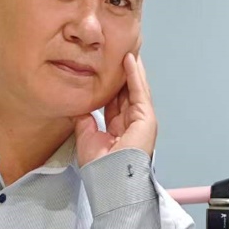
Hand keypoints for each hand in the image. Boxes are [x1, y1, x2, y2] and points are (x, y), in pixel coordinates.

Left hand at [74, 52, 157, 166]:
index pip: (115, 101)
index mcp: (119, 129)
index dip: (110, 85)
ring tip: (124, 48)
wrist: (110, 181)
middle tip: (116, 51)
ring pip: (135, 88)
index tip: (104, 68)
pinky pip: (138, 91)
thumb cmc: (100, 168)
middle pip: (126, 91)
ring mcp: (141, 121)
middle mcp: (132, 123)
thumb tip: (82, 108)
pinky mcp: (146, 119)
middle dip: (122, 72)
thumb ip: (86, 120)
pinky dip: (134, 75)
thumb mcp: (87, 138)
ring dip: (130, 68)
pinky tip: (128, 60)